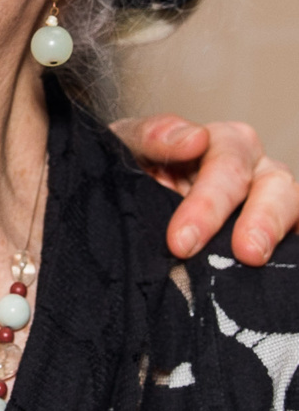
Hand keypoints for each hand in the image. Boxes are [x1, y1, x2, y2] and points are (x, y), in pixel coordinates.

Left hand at [112, 115, 298, 265]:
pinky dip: (290, 252)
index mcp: (222, 144)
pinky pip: (295, 242)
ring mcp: (272, 202)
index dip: (207, 202)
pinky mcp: (280, 234)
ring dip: (275, 230)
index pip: (227, 162)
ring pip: (292, 204)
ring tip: (253, 257)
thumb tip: (193, 138)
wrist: (128, 211)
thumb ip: (153, 137)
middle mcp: (254, 169)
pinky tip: (272, 273)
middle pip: (270, 183)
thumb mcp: (131, 150)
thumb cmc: (135, 176)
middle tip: (241, 252)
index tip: (180, 241)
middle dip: (255, 218)